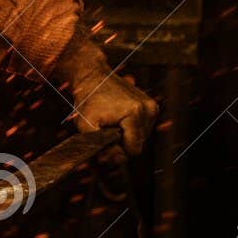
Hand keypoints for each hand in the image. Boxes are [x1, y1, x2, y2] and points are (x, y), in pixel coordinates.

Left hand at [52, 31, 158, 155]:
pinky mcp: (151, 105)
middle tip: (104, 135)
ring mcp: (152, 107)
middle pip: (138, 144)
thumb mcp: (85, 125)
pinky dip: (130, 128)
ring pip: (141, 136)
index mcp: (136, 114)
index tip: (104, 149)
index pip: (134, 149)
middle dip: (121, 144)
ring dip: (126, 136)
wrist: (93, 77)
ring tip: (110, 125)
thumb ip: (98, 146)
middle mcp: (148, 110)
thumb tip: (111, 160)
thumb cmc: (88, 99)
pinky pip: (142, 127)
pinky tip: (117, 119)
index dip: (118, 154)